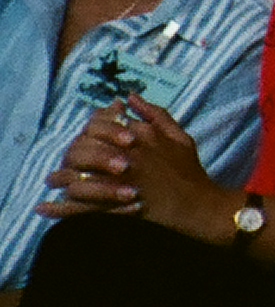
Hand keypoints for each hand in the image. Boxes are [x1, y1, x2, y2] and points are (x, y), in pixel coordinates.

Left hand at [42, 99, 237, 243]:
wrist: (198, 207)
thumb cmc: (190, 172)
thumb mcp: (179, 137)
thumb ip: (156, 114)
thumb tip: (130, 96)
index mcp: (141, 136)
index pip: (101, 124)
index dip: (89, 131)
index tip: (86, 138)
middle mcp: (127, 156)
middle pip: (83, 148)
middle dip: (69, 155)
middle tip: (66, 161)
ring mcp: (120, 181)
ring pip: (76, 177)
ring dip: (59, 180)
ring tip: (51, 183)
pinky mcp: (116, 206)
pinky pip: (79, 208)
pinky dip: (58, 210)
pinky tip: (43, 209)